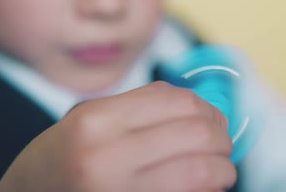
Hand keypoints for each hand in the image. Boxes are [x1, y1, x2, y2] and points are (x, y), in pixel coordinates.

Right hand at [0, 81, 235, 191]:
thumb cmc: (61, 158)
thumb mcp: (88, 118)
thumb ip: (142, 105)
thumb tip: (203, 107)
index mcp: (96, 122)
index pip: (181, 103)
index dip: (210, 111)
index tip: (214, 122)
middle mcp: (105, 157)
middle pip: (198, 134)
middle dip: (222, 140)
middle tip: (221, 148)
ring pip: (202, 170)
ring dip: (223, 170)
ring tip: (219, 171)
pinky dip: (208, 191)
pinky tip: (204, 189)